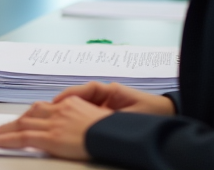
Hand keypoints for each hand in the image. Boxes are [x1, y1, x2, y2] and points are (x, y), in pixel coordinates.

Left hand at [0, 97, 112, 159]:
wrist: (115, 135)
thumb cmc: (110, 132)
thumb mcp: (93, 119)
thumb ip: (77, 119)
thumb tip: (70, 128)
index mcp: (68, 104)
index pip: (41, 109)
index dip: (26, 116)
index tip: (17, 121)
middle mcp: (58, 110)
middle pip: (28, 114)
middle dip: (11, 123)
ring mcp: (53, 123)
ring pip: (21, 124)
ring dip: (3, 130)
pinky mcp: (50, 137)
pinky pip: (22, 137)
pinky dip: (5, 139)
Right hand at [53, 81, 174, 115]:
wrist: (167, 112)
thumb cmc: (151, 111)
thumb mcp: (131, 117)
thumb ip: (113, 119)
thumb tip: (95, 123)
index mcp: (111, 91)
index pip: (86, 89)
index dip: (70, 95)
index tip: (57, 102)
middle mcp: (105, 94)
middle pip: (78, 96)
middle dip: (62, 103)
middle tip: (46, 111)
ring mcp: (104, 102)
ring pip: (80, 104)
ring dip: (66, 110)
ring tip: (52, 118)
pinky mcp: (105, 110)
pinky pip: (86, 111)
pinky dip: (75, 116)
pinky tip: (67, 124)